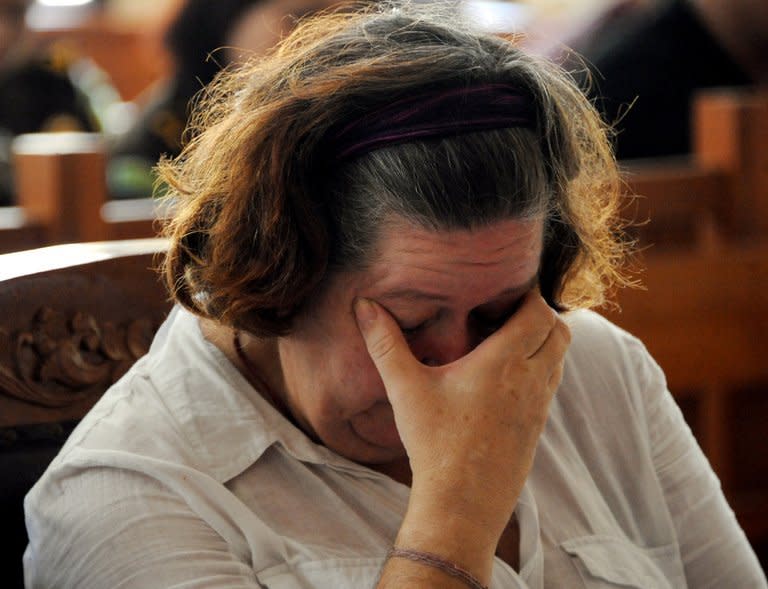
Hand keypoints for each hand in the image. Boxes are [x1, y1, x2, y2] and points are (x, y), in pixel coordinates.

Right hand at [355, 290, 570, 541]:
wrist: (462, 505)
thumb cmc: (433, 444)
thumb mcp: (405, 389)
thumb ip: (385, 343)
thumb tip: (364, 305)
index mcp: (503, 363)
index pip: (539, 312)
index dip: (527, 296)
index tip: (502, 292)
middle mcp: (530, 380)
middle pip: (559, 330)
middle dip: (539, 314)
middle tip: (505, 313)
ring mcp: (539, 406)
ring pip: (560, 358)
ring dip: (542, 341)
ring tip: (505, 341)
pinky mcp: (537, 427)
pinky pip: (551, 383)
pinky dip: (540, 368)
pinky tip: (505, 376)